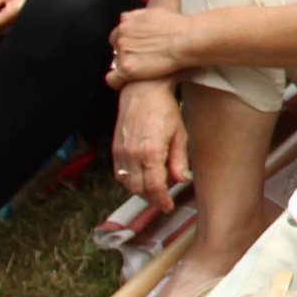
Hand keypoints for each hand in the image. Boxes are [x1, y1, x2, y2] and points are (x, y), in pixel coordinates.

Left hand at [106, 5, 189, 85]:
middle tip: (142, 57)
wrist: (185, 40)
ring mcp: (122, 55)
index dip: (126, 42)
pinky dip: (117, 81)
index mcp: (125, 26)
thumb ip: (135, 15)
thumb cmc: (175, 25)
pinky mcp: (127, 69)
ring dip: (125, 66)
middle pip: (115, 51)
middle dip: (125, 54)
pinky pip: (113, 79)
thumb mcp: (154, 12)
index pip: (115, 37)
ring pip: (115, 64)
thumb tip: (124, 17)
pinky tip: (126, 82)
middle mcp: (120, 40)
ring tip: (141, 69)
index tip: (135, 47)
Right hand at [112, 80, 188, 211]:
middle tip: (163, 199)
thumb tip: (181, 180)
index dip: (161, 200)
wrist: (142, 89)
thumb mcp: (180, 133)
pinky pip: (118, 173)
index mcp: (151, 152)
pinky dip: (128, 181)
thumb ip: (179, 159)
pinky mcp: (115, 148)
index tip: (168, 207)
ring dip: (139, 191)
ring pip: (127, 183)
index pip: (154, 187)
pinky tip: (140, 178)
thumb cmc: (165, 109)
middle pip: (139, 189)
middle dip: (151, 198)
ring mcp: (121, 152)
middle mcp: (132, 155)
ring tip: (153, 190)